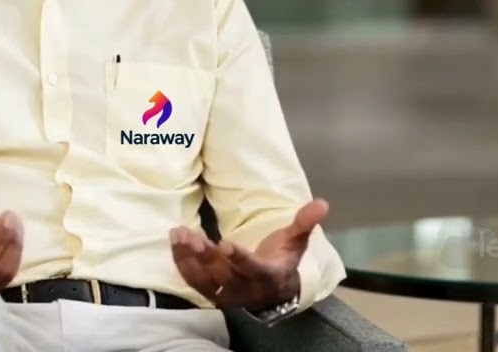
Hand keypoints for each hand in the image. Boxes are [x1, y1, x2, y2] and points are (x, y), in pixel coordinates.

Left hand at [170, 198, 327, 311]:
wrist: (272, 292)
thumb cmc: (282, 259)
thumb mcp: (296, 242)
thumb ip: (304, 223)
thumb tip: (322, 203)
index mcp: (268, 276)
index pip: (252, 269)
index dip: (239, 259)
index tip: (224, 245)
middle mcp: (245, 289)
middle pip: (223, 275)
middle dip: (206, 256)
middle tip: (192, 236)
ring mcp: (226, 293)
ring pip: (204, 279)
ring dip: (189, 258)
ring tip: (179, 234)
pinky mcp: (211, 292)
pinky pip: (193, 280)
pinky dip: (182, 261)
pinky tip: (175, 240)